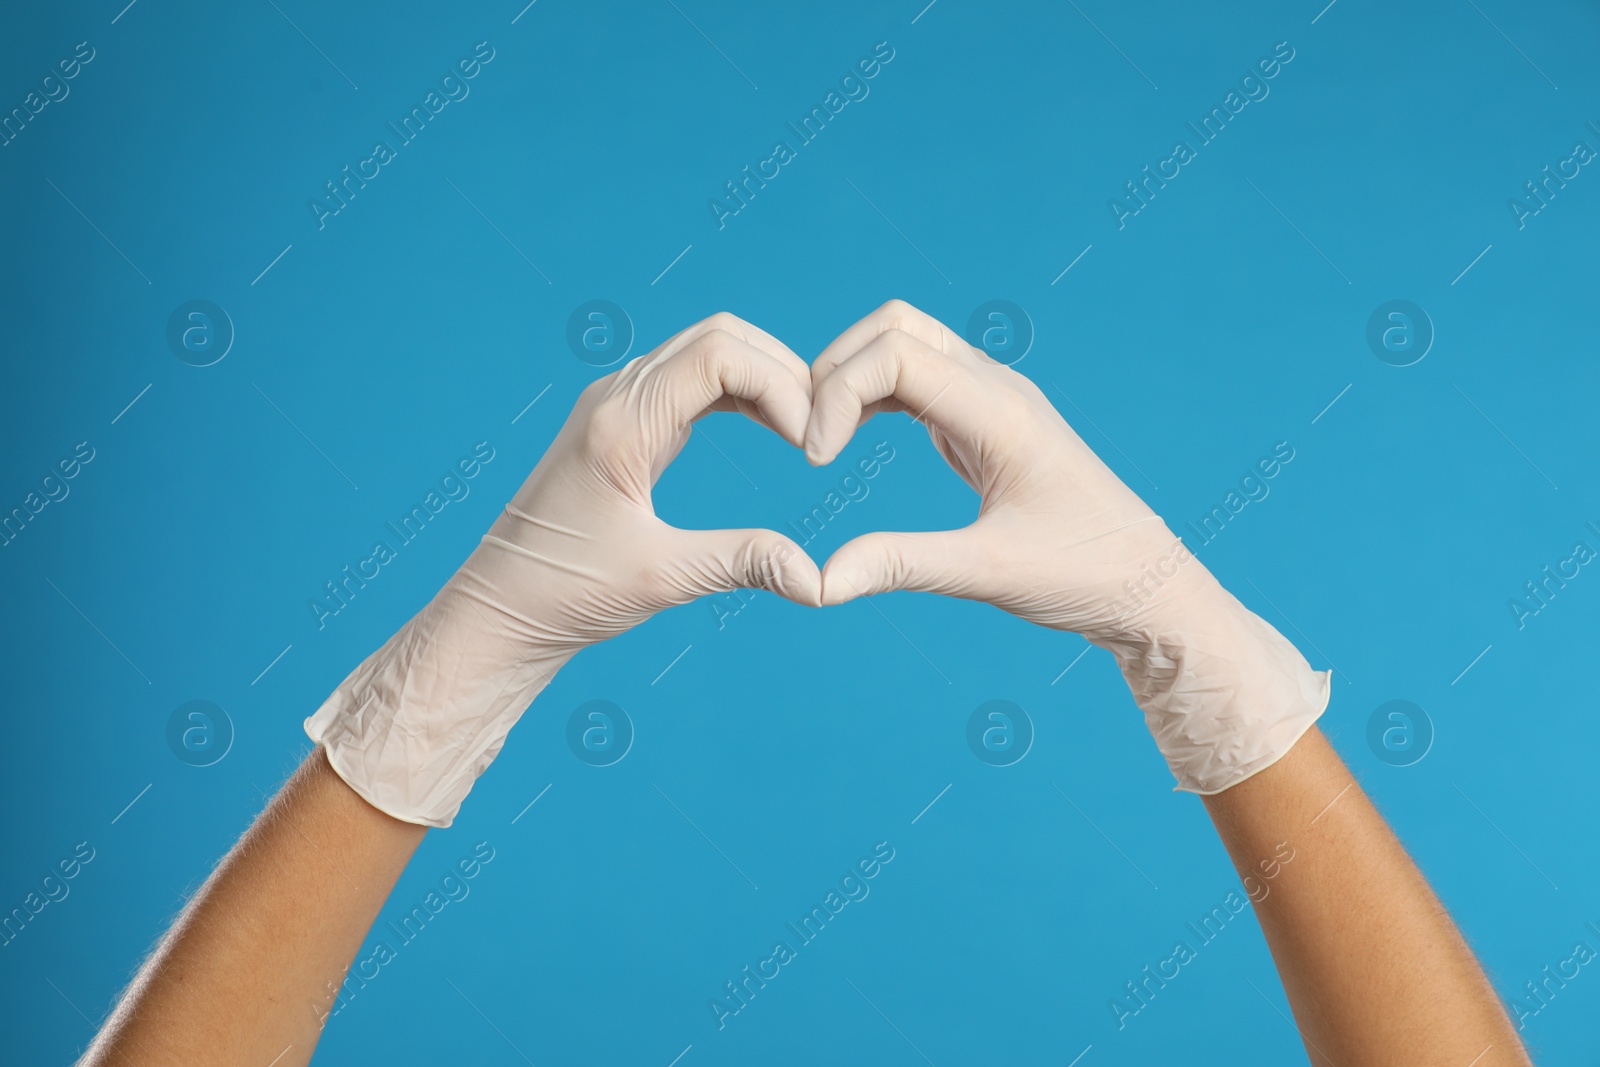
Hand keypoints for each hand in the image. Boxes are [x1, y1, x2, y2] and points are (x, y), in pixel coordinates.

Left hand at [307, 313, 822, 825]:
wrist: (500, 611)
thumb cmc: (563, 595)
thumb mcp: (659, 580)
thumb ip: (741, 563)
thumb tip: (817, 579)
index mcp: (621, 421)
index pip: (721, 353)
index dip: (783, 386)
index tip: (813, 445)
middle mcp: (616, 397)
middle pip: (720, 336)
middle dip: (782, 372)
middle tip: (823, 430)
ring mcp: (616, 405)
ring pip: (706, 351)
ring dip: (763, 378)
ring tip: (806, 430)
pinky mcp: (622, 425)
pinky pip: (690, 381)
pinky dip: (739, 393)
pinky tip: (771, 430)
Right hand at [804, 300, 1328, 792]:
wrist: (1148, 587)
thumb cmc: (1085, 576)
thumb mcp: (987, 575)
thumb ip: (900, 566)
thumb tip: (820, 583)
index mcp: (1000, 412)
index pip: (895, 354)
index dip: (836, 394)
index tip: (817, 464)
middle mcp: (998, 389)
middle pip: (894, 327)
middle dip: (835, 370)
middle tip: (808, 443)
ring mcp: (995, 400)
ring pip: (906, 344)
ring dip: (853, 378)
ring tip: (821, 442)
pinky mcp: (988, 422)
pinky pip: (920, 380)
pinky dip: (874, 396)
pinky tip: (852, 442)